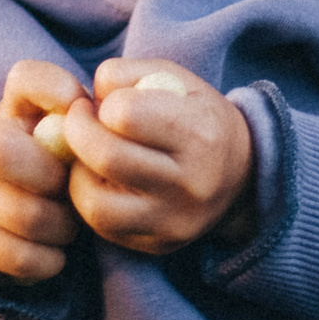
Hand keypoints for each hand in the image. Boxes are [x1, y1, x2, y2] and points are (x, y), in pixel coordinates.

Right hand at [0, 60, 85, 282]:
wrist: (16, 221)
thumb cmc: (62, 171)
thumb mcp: (76, 141)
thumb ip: (93, 123)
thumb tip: (109, 114)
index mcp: (15, 109)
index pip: (26, 77)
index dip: (55, 90)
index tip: (79, 111)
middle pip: (1, 148)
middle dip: (51, 178)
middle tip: (73, 191)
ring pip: (23, 213)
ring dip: (60, 226)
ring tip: (70, 224)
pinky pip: (19, 255)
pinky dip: (49, 259)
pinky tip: (56, 251)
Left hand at [62, 59, 254, 255]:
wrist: (240, 172)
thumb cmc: (196, 117)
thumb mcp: (174, 79)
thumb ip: (127, 75)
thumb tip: (89, 97)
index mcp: (200, 134)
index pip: (125, 115)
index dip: (104, 104)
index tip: (103, 103)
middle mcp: (191, 184)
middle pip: (106, 157)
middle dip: (77, 132)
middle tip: (79, 122)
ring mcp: (175, 221)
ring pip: (96, 203)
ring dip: (78, 173)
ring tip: (88, 157)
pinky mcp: (159, 244)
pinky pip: (103, 227)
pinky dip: (90, 200)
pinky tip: (101, 181)